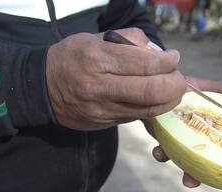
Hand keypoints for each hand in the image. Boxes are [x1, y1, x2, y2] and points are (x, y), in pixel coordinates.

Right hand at [46, 28, 186, 130]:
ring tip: (172, 89)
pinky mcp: (104, 123)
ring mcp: (102, 109)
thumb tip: (159, 54)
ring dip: (169, 100)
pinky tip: (156, 99)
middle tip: (179, 78)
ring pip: (148, 110)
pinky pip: (136, 117)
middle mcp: (99, 87)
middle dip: (175, 85)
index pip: (144, 63)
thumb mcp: (95, 38)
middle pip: (151, 92)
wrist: (43, 88)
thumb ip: (130, 40)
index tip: (173, 58)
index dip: (167, 62)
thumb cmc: (72, 57)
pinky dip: (153, 108)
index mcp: (96, 59)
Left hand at [146, 77, 221, 187]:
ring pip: (181, 161)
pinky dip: (161, 154)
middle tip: (194, 183)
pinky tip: (159, 151)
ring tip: (175, 167)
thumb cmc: (184, 88)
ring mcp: (177, 142)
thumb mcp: (204, 88)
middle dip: (197, 177)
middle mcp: (195, 140)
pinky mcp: (161, 140)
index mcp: (210, 131)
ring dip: (179, 168)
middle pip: (201, 164)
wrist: (156, 85)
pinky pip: (162, 152)